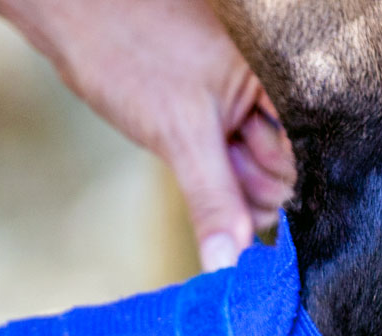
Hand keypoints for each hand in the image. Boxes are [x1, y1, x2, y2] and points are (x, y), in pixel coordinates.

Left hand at [0, 0, 295, 269]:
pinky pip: (225, 166)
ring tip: (191, 151)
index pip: (304, 166)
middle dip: (246, 191)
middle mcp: (267, 102)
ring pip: (250, 177)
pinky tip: (187, 161)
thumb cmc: (131, 54)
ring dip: (225, 188)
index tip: (248, 211)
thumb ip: (215, 202)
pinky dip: (209, 179)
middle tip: (209, 164)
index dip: (276, 193)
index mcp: (278, 91)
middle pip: (280, 178)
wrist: (77, 19)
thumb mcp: (181, 137)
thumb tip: (231, 264)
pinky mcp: (210, 123)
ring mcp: (237, 113)